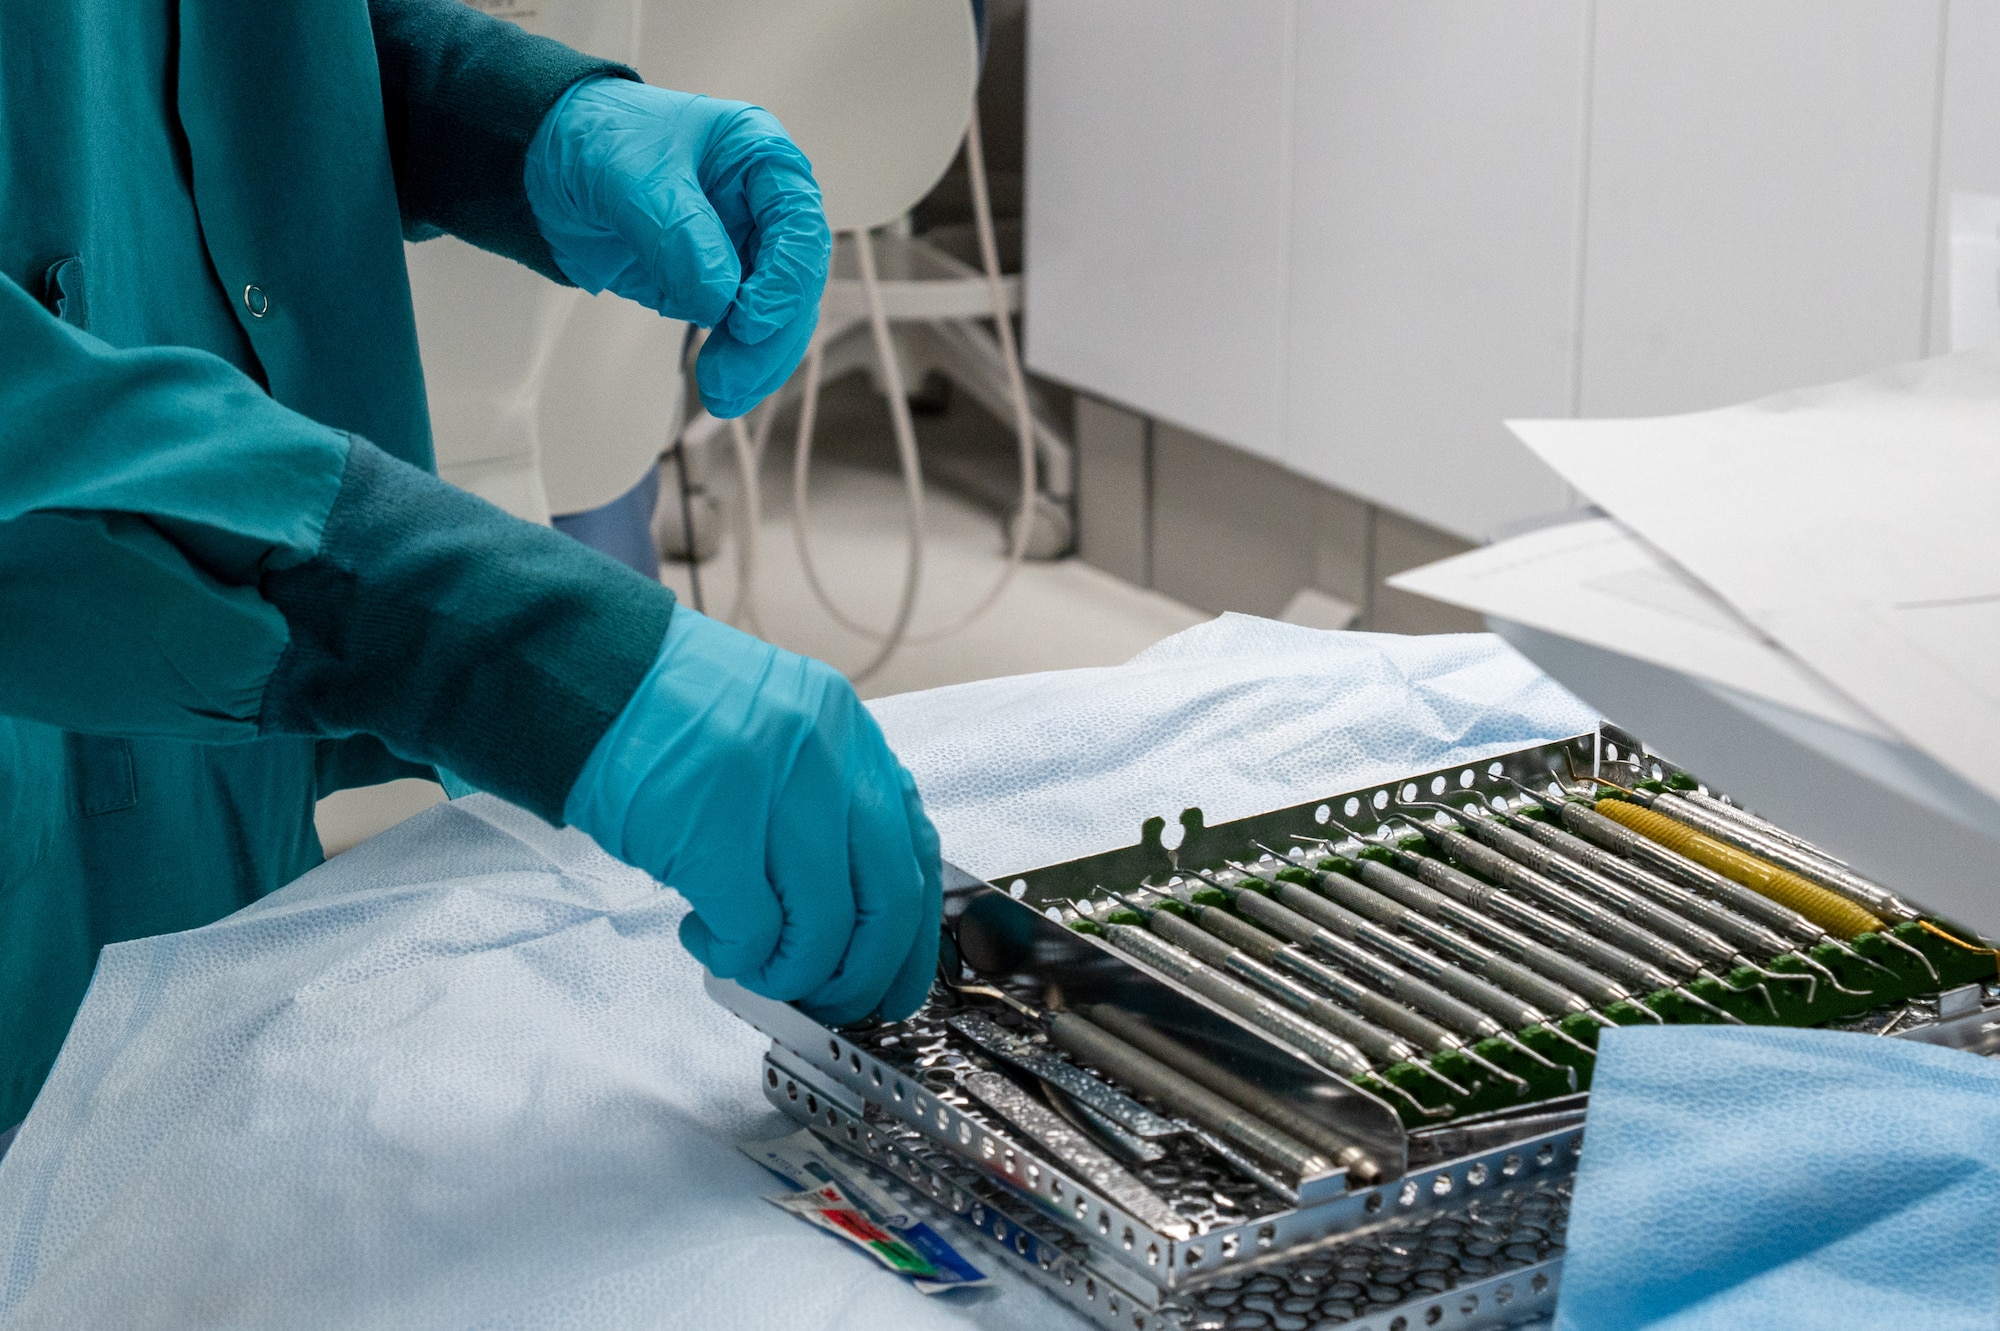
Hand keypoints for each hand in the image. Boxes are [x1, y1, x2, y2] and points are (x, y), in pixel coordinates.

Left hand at [525, 77, 830, 419]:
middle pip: (795, 281)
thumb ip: (679, 234)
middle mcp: (763, 206)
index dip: (786, 277)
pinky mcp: (716, 288)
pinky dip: (735, 362)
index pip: (799, 223)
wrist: (547, 166)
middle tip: (732, 375)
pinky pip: (741, 334)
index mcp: (760, 157)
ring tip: (722, 393)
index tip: (751, 319)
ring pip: (775, 317)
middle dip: (770, 335)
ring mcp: (743, 251)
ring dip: (755, 360)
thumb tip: (718, 300)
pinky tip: (721, 388)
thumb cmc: (597, 140)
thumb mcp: (633, 175)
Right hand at [565, 609, 941, 1024]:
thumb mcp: (781, 735)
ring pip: (822, 926)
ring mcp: (770, 788)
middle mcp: (825, 753)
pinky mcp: (709, 829)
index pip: (916, 848)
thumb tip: (852, 911)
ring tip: (753, 966)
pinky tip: (708, 939)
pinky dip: (735, 956)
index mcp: (849, 732)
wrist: (588, 677)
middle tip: (830, 1000)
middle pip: (885, 898)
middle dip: (862, 972)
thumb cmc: (672, 717)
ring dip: (791, 972)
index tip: (895, 978)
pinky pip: (752, 930)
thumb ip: (828, 803)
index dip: (912, 933)